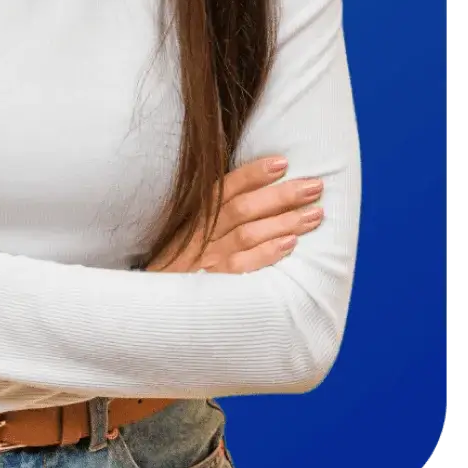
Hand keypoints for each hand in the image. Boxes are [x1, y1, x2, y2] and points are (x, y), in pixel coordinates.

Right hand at [147, 157, 323, 274]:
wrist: (152, 305)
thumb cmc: (178, 265)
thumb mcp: (187, 234)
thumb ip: (214, 215)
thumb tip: (254, 192)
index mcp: (196, 217)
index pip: (225, 188)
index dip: (253, 174)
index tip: (282, 162)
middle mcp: (201, 235)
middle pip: (243, 208)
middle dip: (281, 195)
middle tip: (314, 186)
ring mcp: (207, 259)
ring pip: (247, 234)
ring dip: (283, 222)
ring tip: (315, 214)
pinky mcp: (214, 284)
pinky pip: (242, 266)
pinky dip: (266, 253)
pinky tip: (290, 245)